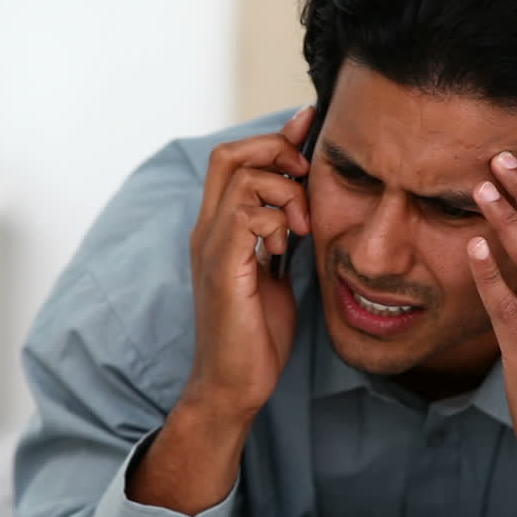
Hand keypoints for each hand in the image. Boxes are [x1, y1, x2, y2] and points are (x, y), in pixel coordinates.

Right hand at [183, 106, 314, 423]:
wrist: (235, 385)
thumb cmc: (256, 335)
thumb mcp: (277, 273)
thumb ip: (281, 237)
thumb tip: (304, 204)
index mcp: (219, 229)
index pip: (234, 159)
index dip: (273, 139)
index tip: (309, 130)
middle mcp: (208, 231)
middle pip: (229, 154)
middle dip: (276, 151)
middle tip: (306, 179)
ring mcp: (211, 248)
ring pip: (241, 177)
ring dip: (283, 190)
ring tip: (301, 224)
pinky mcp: (223, 269)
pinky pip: (246, 217)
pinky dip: (275, 220)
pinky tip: (286, 246)